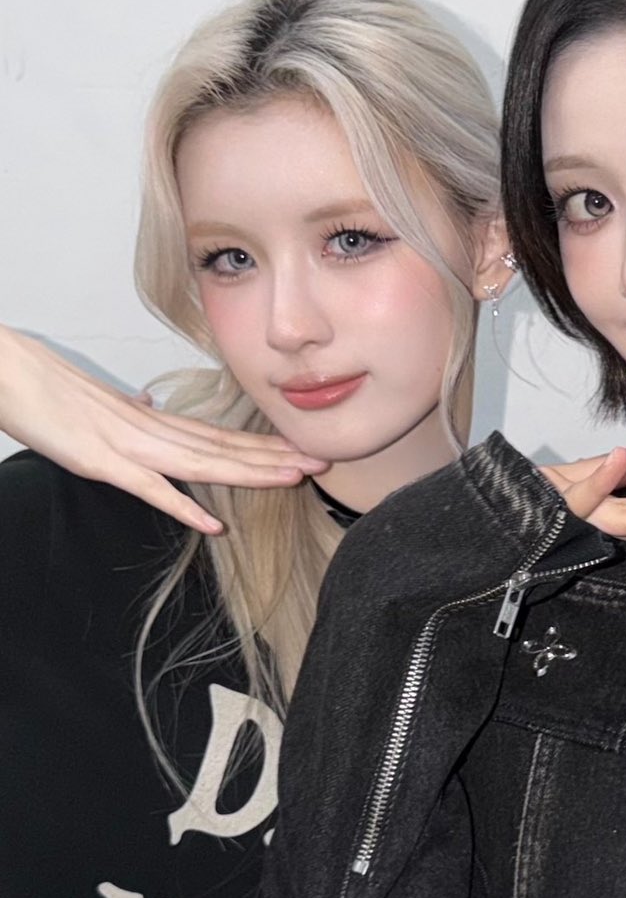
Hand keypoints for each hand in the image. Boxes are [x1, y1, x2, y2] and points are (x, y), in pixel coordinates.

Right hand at [0, 325, 327, 533]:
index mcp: (152, 422)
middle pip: (224, 448)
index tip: (298, 451)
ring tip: (293, 480)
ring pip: (202, 463)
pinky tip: (214, 524)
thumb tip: (151, 413)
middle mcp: (150, 431)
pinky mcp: (101, 462)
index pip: (218, 436)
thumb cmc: (48, 389)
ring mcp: (128, 446)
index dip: (261, 446)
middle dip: (274, 457)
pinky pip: (150, 488)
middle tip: (321, 462)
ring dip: (250, 473)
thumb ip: (130, 415)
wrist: (9, 373)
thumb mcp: (100, 406)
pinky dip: (183, 506)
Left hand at [540, 417, 625, 540]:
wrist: (488, 504)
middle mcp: (598, 525)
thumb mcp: (595, 470)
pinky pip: (577, 498)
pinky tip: (623, 456)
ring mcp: (574, 518)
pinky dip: (601, 478)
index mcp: (614, 516)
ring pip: (623, 517)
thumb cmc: (540, 488)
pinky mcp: (550, 505)